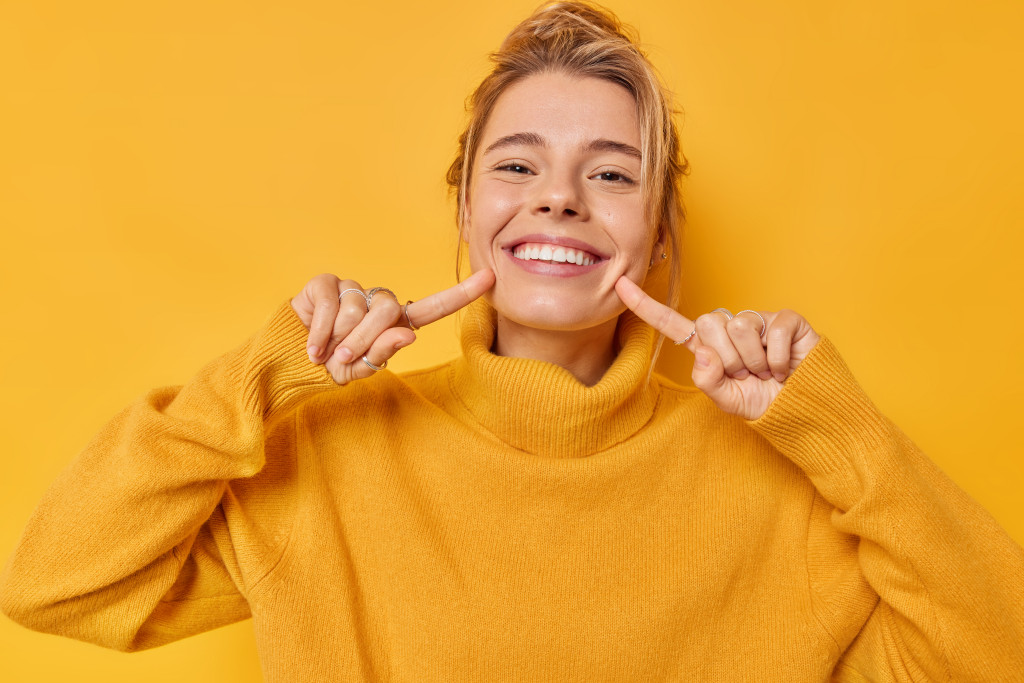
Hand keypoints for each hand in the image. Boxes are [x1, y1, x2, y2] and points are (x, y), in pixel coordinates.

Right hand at [291, 269, 495, 384]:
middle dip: (365, 339)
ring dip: (338, 338)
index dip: (462, 294)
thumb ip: (381, 354)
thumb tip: (408, 334)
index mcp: (394, 322)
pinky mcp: (325, 283)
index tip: (491, 278)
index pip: (433, 307)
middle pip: (388, 310)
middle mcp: (376, 300)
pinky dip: (320, 331)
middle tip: (344, 357)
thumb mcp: (358, 369)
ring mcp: (351, 288)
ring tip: (326, 350)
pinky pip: (331, 304)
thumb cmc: (331, 364)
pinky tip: (312, 345)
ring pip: (358, 308)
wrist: (291, 358)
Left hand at [615, 276, 819, 419]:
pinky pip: (771, 331)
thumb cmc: (764, 402)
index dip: (646, 306)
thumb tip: (703, 353)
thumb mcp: (728, 400)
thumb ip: (708, 381)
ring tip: (766, 371)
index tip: (619, 284)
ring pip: (739, 326)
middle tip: (747, 374)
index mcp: (708, 347)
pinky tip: (785, 368)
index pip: (672, 324)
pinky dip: (778, 359)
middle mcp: (730, 327)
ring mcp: (758, 321)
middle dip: (728, 358)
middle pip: (709, 323)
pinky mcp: (786, 320)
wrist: (804, 411)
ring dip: (754, 360)